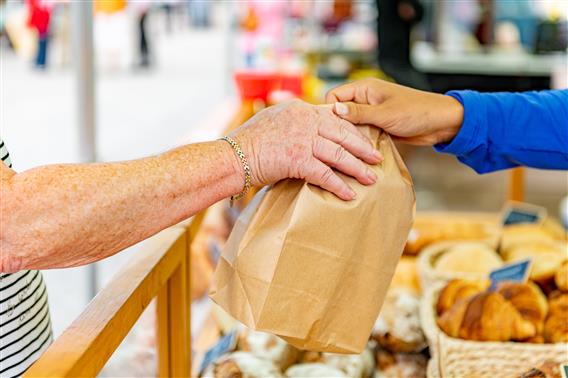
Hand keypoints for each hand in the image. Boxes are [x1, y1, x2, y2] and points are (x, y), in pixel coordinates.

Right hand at [231, 99, 382, 200]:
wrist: (232, 156)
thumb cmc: (248, 141)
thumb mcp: (272, 119)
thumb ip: (292, 118)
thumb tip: (304, 124)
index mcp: (300, 109)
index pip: (335, 117)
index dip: (352, 129)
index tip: (365, 138)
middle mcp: (305, 121)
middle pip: (343, 133)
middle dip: (362, 147)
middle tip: (376, 157)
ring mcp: (303, 140)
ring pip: (339, 154)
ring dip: (357, 168)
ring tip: (371, 178)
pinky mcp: (298, 160)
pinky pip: (325, 175)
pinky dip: (339, 186)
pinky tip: (349, 194)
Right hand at [326, 79, 463, 145]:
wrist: (441, 123)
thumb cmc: (417, 112)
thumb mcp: (384, 114)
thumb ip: (358, 113)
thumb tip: (334, 110)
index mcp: (364, 88)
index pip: (335, 96)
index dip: (330, 111)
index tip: (328, 128)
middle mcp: (365, 99)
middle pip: (341, 112)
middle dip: (338, 126)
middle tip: (337, 143)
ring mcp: (371, 113)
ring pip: (350, 125)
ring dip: (350, 136)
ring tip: (347, 150)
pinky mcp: (378, 126)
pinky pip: (362, 134)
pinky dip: (360, 142)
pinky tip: (359, 152)